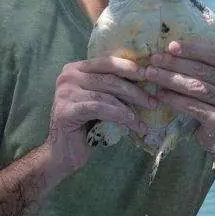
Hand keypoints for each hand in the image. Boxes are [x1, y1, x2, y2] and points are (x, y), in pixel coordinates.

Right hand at [45, 57, 156, 175]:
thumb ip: (111, 86)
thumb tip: (144, 77)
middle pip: (109, 78)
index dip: (128, 67)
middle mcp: (68, 76)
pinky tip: (132, 123)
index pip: (107, 62)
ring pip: (106, 94)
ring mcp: (65, 92)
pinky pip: (100, 108)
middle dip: (134, 90)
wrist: (62, 153)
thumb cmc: (85, 125)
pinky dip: (119, 115)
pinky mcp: (66, 110)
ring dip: (129, 107)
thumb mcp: (99, 99)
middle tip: (153, 101)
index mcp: (76, 68)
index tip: (148, 75)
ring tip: (144, 118)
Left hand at [145, 40, 214, 172]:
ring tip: (151, 74)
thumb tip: (173, 46)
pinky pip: (193, 107)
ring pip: (196, 87)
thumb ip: (208, 64)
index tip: (170, 46)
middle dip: (175, 63)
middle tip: (154, 59)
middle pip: (203, 70)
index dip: (191, 49)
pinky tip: (160, 94)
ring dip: (170, 79)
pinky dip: (174, 99)